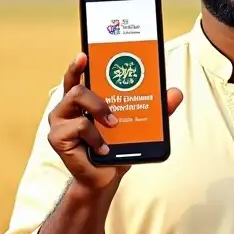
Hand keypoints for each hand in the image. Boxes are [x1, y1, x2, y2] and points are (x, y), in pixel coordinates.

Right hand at [47, 52, 183, 191]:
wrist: (105, 179)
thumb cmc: (116, 150)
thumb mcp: (139, 127)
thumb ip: (156, 110)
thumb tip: (176, 93)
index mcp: (82, 101)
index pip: (76, 76)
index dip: (78, 64)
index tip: (85, 54)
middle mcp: (67, 107)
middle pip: (77, 86)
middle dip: (98, 96)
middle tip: (114, 116)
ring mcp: (59, 121)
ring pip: (76, 98)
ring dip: (98, 111)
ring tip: (112, 127)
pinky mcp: (57, 137)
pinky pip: (78, 125)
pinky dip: (95, 137)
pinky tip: (102, 149)